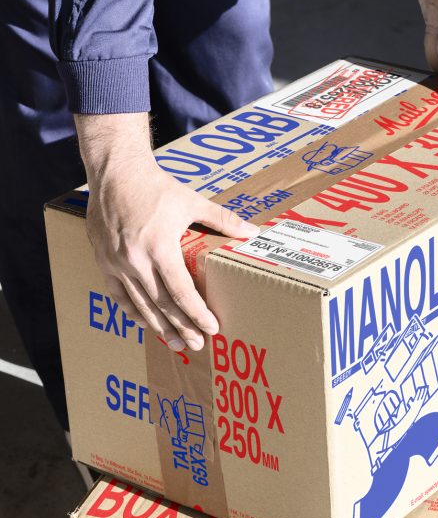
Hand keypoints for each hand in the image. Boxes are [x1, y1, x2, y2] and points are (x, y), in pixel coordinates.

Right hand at [75, 112, 256, 351]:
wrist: (113, 172)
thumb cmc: (155, 186)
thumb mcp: (192, 201)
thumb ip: (223, 220)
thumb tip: (253, 231)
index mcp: (159, 246)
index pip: (181, 290)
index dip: (197, 313)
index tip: (212, 328)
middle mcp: (135, 259)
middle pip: (162, 304)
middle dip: (181, 327)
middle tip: (196, 345)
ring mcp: (117, 262)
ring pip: (140, 304)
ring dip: (159, 327)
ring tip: (175, 344)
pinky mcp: (104, 261)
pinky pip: (119, 295)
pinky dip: (134, 311)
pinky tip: (146, 324)